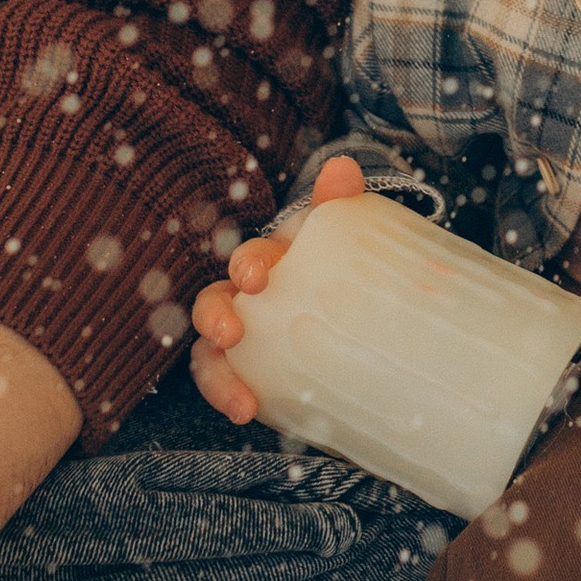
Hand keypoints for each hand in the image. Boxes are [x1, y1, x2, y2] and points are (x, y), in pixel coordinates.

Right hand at [190, 154, 367, 424]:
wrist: (372, 334)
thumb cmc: (352, 276)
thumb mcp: (352, 244)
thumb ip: (344, 206)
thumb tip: (341, 169)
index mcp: (275, 263)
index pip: (252, 258)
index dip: (250, 263)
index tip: (259, 279)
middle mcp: (249, 298)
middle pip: (216, 301)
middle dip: (216, 315)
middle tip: (232, 332)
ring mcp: (245, 339)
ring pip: (208, 351)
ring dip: (217, 375)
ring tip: (238, 401)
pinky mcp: (249, 374)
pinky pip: (224, 384)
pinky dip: (227, 396)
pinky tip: (247, 411)